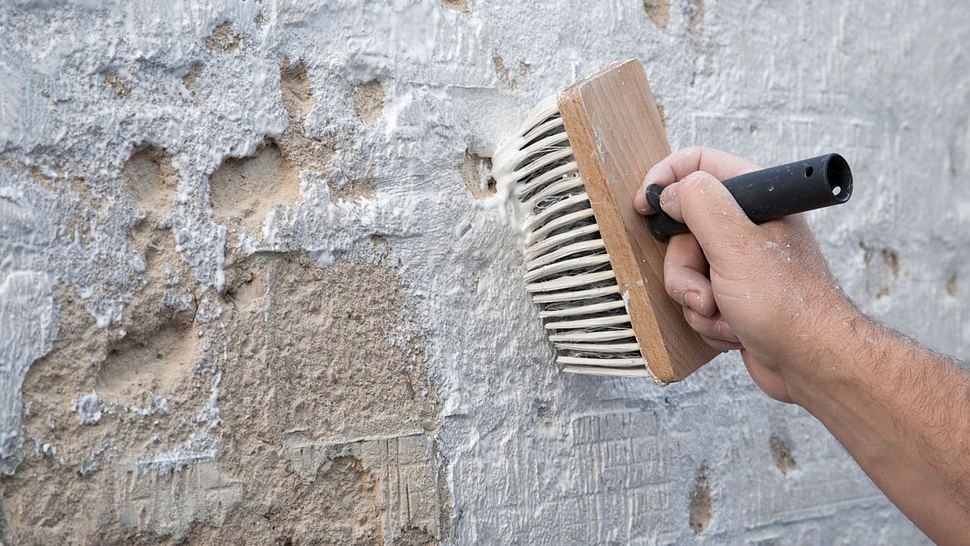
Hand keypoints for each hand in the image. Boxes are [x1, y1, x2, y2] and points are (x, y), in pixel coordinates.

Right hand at [635, 148, 855, 402]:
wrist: (812, 366)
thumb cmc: (790, 308)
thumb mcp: (736, 246)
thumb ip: (700, 205)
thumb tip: (670, 190)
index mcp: (758, 200)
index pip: (700, 164)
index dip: (666, 179)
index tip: (645, 206)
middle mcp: (749, 227)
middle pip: (683, 231)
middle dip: (685, 269)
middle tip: (703, 290)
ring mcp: (740, 263)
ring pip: (686, 270)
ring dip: (698, 300)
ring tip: (727, 314)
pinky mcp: (734, 295)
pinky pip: (696, 299)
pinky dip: (708, 320)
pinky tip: (735, 329)